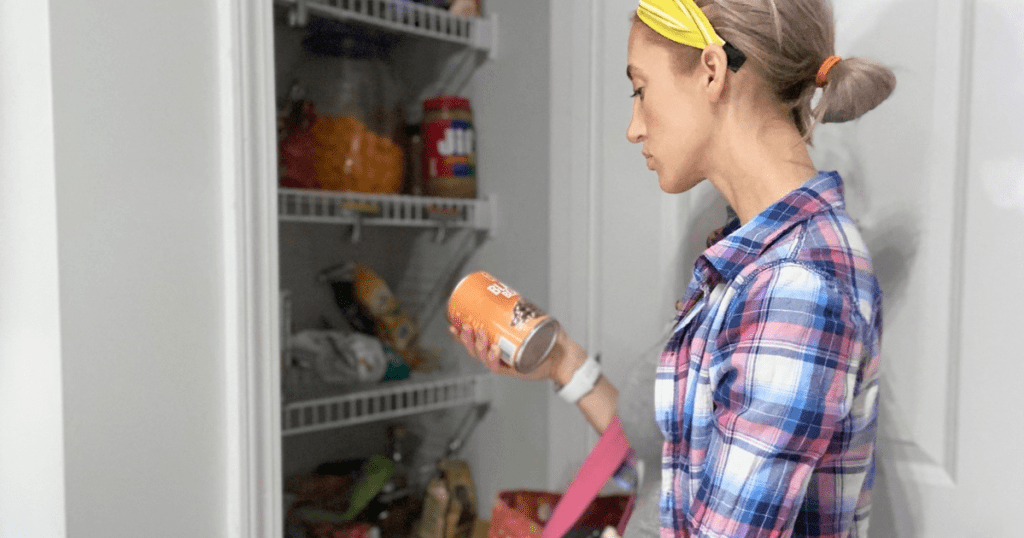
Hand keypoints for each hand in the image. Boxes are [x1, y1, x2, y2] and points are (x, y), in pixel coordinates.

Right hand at [448, 323, 587, 384]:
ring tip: (479, 334)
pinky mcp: (513, 371)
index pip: (474, 340)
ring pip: (483, 357)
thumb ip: (527, 309)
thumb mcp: (536, 320)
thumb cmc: (549, 340)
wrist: (564, 358)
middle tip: (466, 325)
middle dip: (466, 338)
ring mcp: (505, 363)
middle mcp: (497, 355)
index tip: (453, 322)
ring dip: (478, 346)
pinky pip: (499, 367)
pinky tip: (493, 350)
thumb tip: (516, 295)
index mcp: (497, 345)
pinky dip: (493, 360)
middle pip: (475, 349)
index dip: (460, 334)